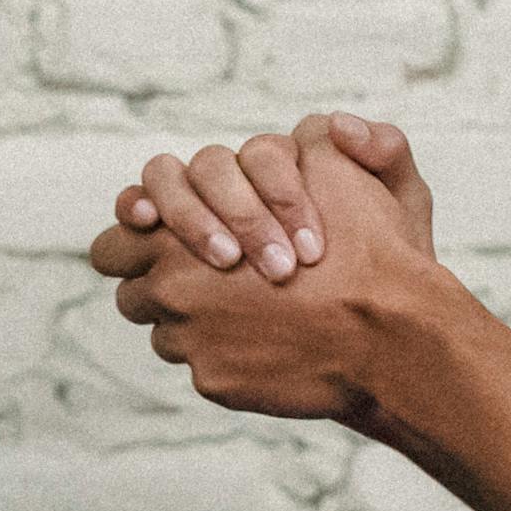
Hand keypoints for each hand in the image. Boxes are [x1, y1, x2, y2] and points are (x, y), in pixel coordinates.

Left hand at [86, 117, 447, 423]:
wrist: (393, 335)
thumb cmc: (371, 251)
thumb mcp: (343, 174)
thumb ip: (313, 144)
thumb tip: (318, 128)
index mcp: (182, 229)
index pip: (117, 240)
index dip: (139, 241)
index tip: (158, 241)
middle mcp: (172, 286)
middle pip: (130, 291)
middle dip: (155, 284)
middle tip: (201, 280)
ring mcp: (190, 341)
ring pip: (166, 333)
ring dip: (196, 321)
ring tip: (249, 312)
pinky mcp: (214, 382)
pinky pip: (204, 367)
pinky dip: (231, 357)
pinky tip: (274, 345)